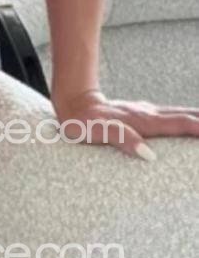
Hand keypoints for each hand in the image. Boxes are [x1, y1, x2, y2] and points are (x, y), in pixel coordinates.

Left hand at [51, 88, 198, 160]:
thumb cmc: (83, 122)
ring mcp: (147, 112)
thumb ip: (122, 140)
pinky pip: (174, 116)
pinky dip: (190, 118)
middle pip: (188, 116)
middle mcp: (149, 113)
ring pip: (182, 114)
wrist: (72, 103)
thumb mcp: (97, 133)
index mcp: (143, 120)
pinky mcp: (143, 114)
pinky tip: (194, 122)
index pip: (181, 124)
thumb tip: (149, 155)